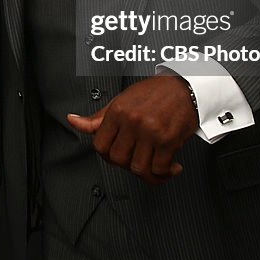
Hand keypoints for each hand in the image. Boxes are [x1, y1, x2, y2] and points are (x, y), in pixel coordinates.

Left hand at [66, 75, 198, 184]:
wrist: (185, 85)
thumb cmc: (154, 92)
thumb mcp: (121, 100)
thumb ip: (97, 118)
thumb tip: (73, 121)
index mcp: (118, 111)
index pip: (100, 146)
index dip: (107, 156)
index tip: (117, 157)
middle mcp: (132, 121)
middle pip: (118, 160)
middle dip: (127, 165)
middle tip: (137, 160)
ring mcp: (150, 131)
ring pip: (139, 168)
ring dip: (148, 174)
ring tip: (155, 168)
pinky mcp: (168, 139)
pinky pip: (160, 168)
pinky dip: (165, 173)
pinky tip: (170, 167)